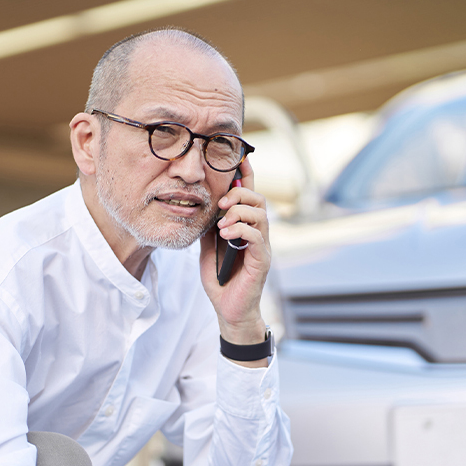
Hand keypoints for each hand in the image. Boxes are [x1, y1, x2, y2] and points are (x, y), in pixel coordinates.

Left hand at [200, 158, 270, 360]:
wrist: (228, 309)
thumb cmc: (221, 280)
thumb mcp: (208, 248)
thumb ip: (209, 227)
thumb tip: (202, 206)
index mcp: (245, 226)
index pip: (249, 195)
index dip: (246, 174)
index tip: (239, 156)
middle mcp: (257, 233)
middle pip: (258, 199)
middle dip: (240, 193)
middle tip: (222, 202)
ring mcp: (262, 246)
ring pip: (261, 214)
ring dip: (239, 212)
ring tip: (223, 223)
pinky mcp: (262, 260)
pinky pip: (257, 237)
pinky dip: (241, 231)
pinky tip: (226, 236)